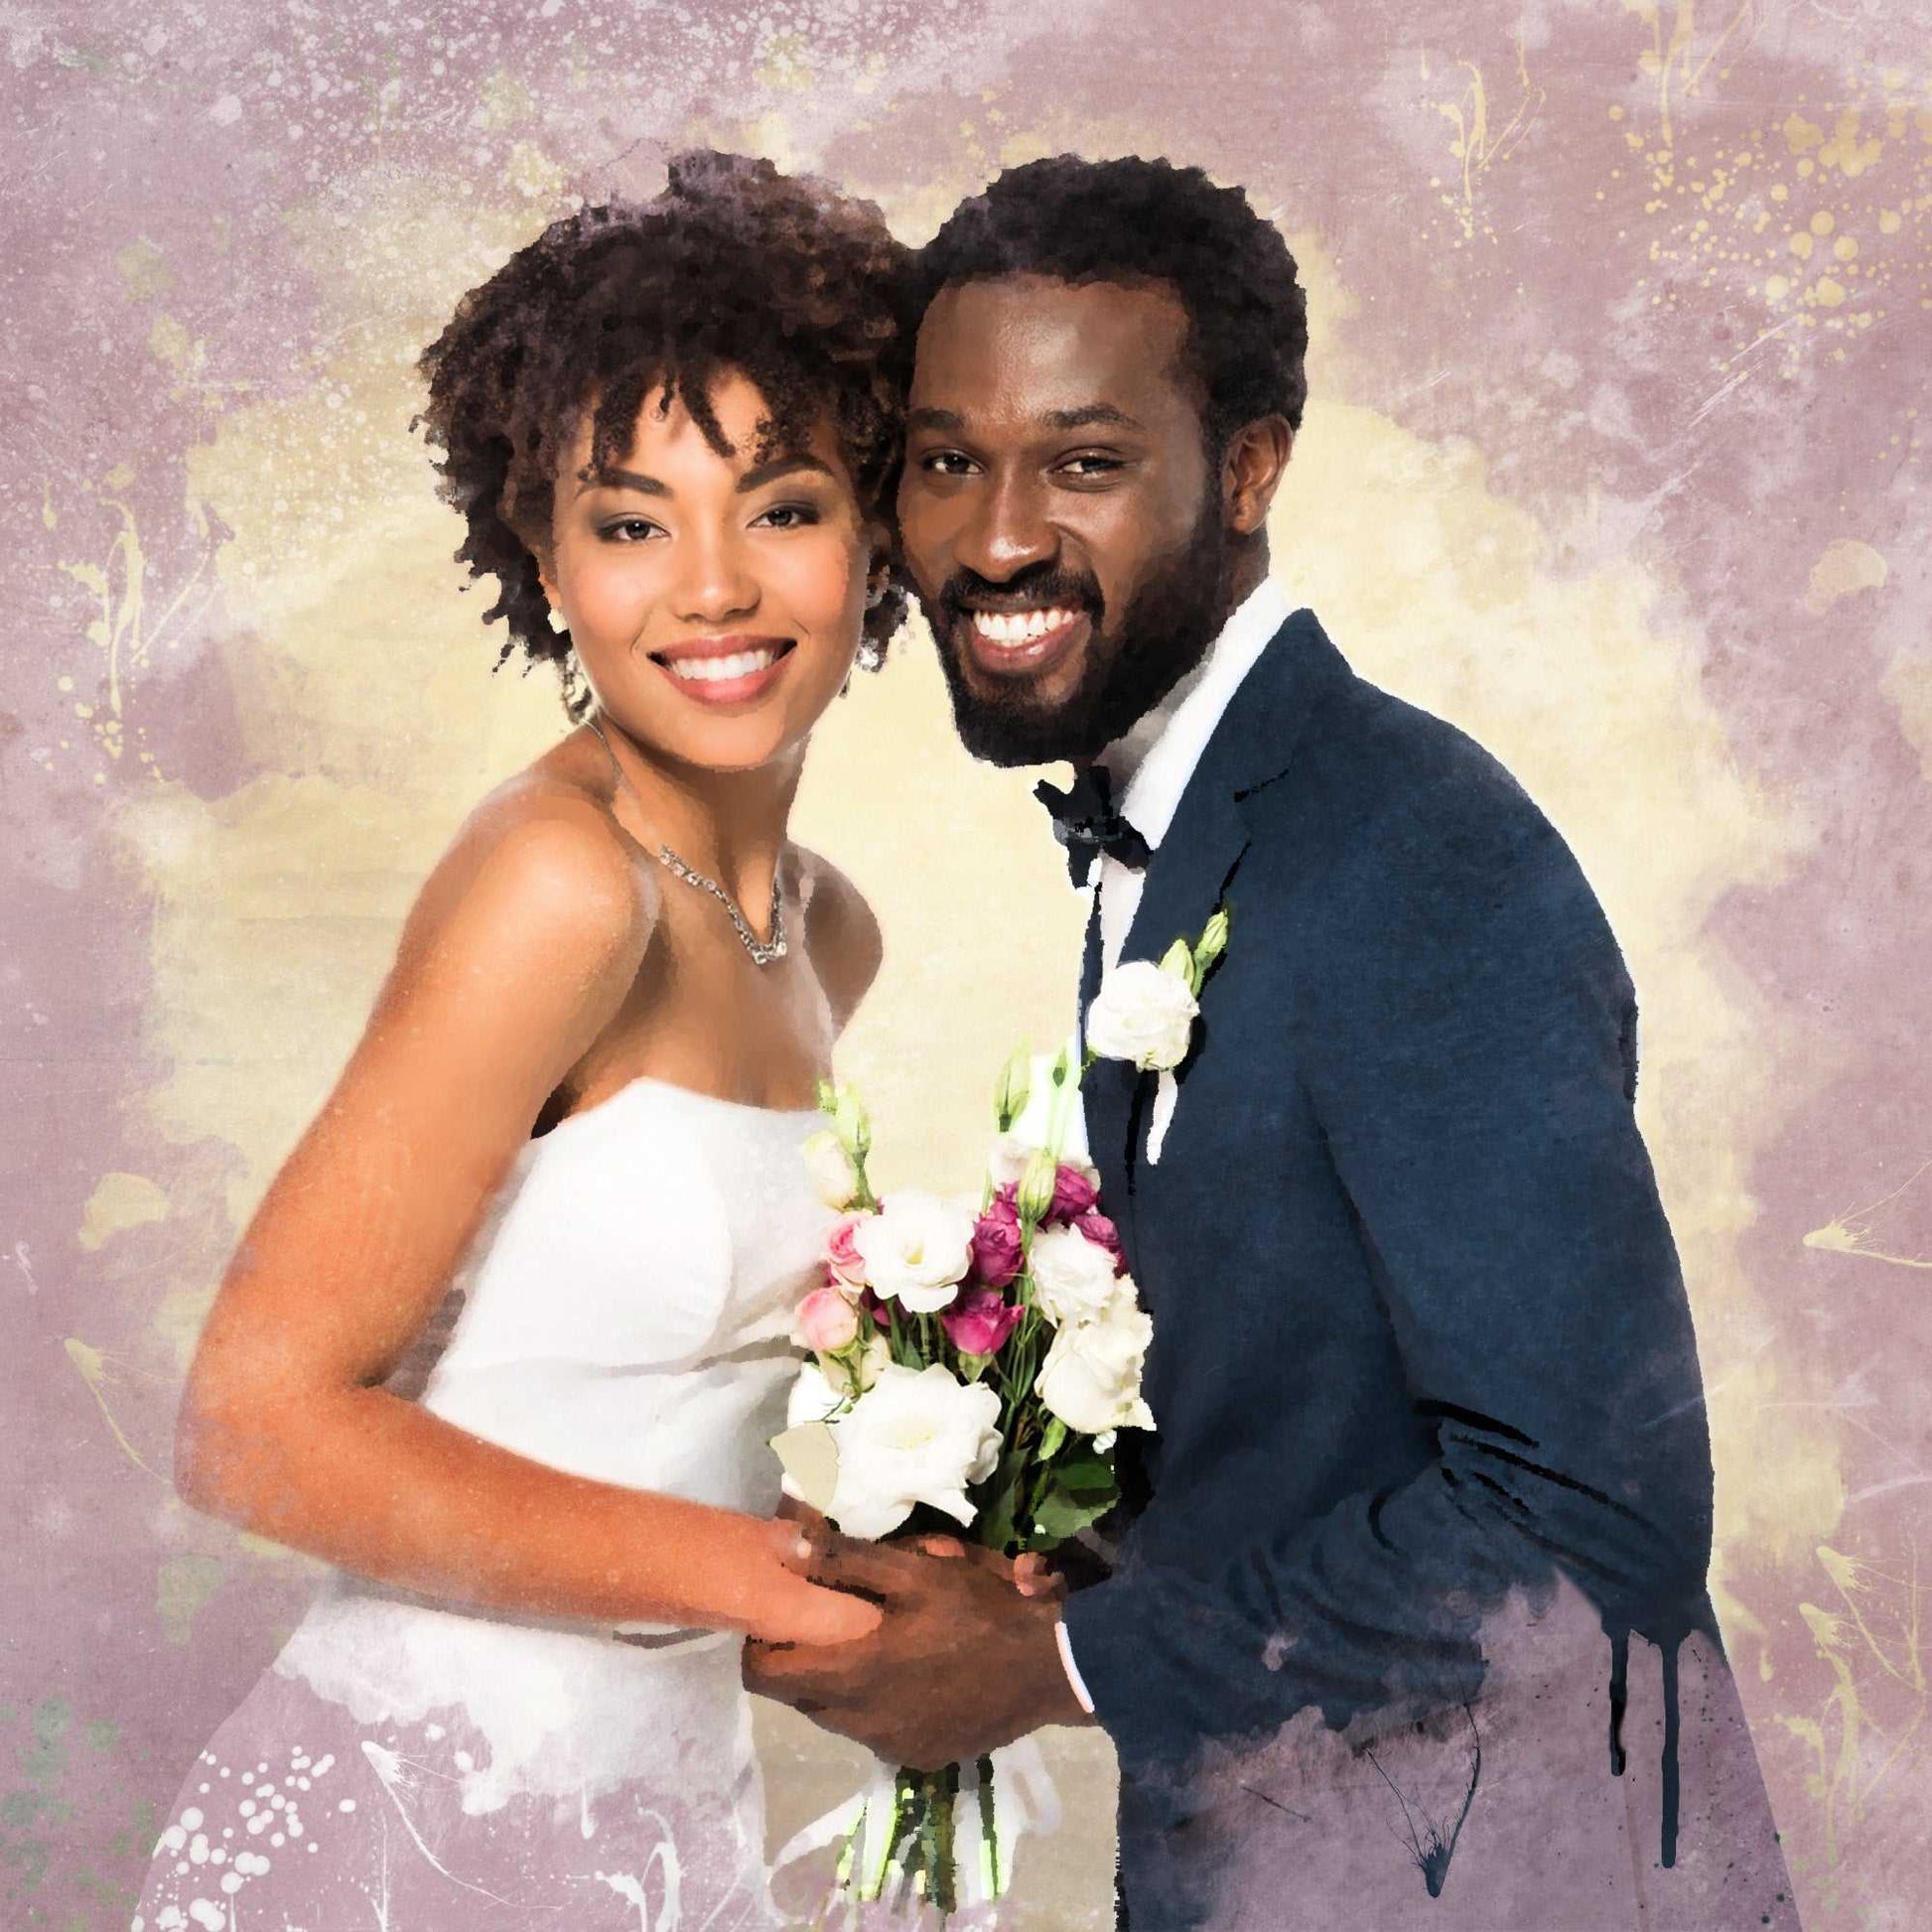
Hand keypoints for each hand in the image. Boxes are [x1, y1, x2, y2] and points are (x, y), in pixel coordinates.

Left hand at [743, 1528, 1089, 1767]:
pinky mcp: (921, 1758)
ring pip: (838, 1718)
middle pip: (802, 1698)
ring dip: (840, 1685)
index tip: (772, 1619)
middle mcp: (861, 1724)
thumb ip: (844, 1561)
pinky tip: (908, 1676)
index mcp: (851, 1676)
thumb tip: (783, 1543)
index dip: (758, 1648)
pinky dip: (876, 1707)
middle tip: (826, 1624)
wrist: (1048, 1669)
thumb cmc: (977, 1613)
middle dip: (803, 1662)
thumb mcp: (914, 1572)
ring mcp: (892, 1747)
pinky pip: (876, 1733)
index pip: (766, 1676)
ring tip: (870, 1645)